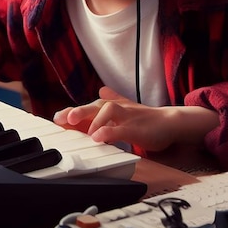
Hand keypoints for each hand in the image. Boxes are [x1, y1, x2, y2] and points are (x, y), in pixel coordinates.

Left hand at [52, 86, 218, 151]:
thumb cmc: (145, 118)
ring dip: (93, 119)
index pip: (88, 107)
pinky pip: (121, 129)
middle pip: (95, 105)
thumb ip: (113, 100)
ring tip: (80, 128)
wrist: (170, 122)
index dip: (72, 111)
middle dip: (77, 111)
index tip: (57, 118)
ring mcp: (127, 117)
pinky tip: (98, 138)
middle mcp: (117, 108)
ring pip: (108, 110)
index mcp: (112, 106)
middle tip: (62, 119)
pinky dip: (109, 132)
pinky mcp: (137, 128)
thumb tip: (102, 89)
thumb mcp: (126, 109)